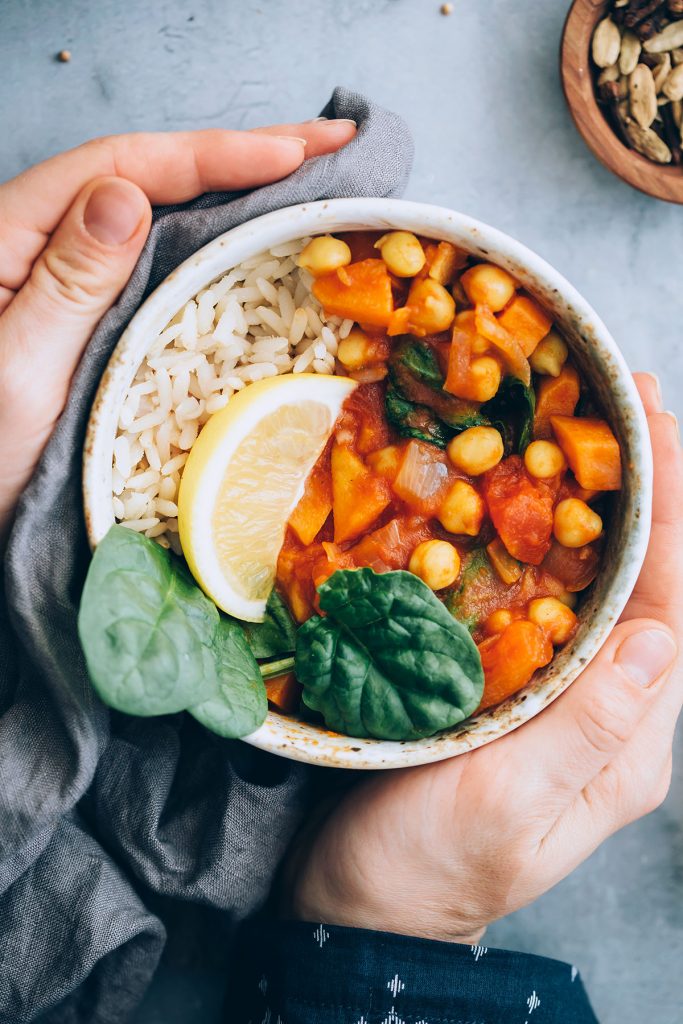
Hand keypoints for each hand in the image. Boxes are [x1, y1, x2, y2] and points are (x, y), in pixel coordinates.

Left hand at [0, 119, 355, 540]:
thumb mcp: (17, 369)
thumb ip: (66, 282)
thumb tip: (125, 196)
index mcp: (13, 236)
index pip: (122, 169)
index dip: (211, 155)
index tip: (291, 154)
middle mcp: (46, 244)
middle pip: (151, 178)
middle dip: (241, 156)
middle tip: (331, 142)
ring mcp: (75, 281)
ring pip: (162, 217)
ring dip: (236, 193)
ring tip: (310, 178)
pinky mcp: (96, 317)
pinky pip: (161, 266)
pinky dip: (216, 247)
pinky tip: (256, 243)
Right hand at [286, 373, 681, 942]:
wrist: (371, 904)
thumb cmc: (428, 867)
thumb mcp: (504, 809)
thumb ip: (584, 731)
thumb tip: (659, 641)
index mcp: (628, 743)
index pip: (672, 608)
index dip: (672, 513)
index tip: (654, 430)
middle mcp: (615, 712)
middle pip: (654, 582)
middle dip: (653, 489)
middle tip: (632, 400)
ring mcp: (572, 697)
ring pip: (610, 582)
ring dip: (611, 502)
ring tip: (599, 427)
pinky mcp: (526, 688)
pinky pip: (557, 598)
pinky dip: (555, 536)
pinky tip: (533, 494)